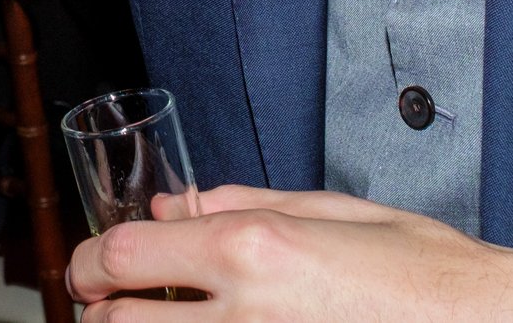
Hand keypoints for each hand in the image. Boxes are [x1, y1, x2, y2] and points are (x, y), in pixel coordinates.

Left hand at [66, 186, 512, 322]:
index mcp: (253, 250)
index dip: (88, 264)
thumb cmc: (424, 270)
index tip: (89, 270)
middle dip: (103, 315)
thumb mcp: (330, 210)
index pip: (121, 257)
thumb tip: (172, 210)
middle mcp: (247, 313)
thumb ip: (240, 202)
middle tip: (111, 307)